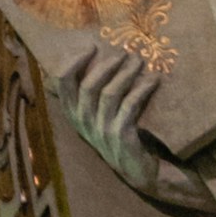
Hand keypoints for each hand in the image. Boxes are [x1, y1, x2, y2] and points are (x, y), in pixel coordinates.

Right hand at [55, 32, 215, 216]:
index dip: (74, 62)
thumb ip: (92, 93)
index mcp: (73, 114)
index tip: (92, 47)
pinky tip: (154, 81)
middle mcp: (83, 122)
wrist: (138, 169)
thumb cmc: (118, 133)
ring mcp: (100, 131)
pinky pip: (129, 106)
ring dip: (126, 74)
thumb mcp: (98, 115)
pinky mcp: (120, 136)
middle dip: (107, 65)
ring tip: (140, 61)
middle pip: (88, 85)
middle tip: (125, 52)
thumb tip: (99, 56)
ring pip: (109, 93)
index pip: (61, 83)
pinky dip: (142, 90)